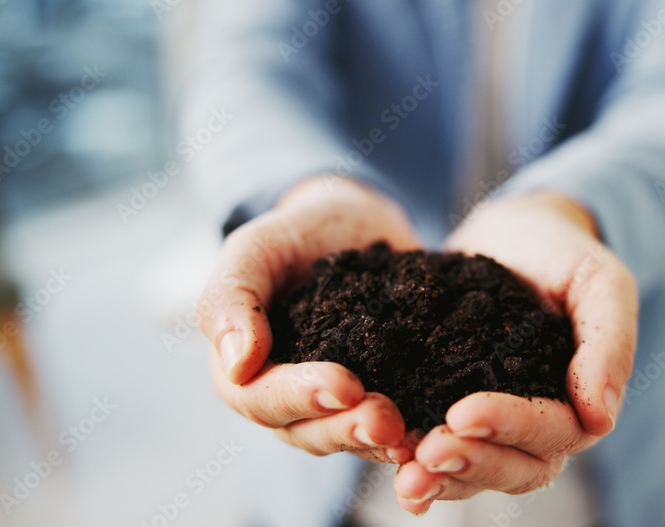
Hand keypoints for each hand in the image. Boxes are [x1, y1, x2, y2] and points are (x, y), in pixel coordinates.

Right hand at [197, 177, 421, 463]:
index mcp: (245, 370)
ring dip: (378, 441)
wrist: (355, 224)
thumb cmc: (296, 232)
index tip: (344, 385)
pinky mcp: (380, 398)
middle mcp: (287, 399)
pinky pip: (389, 429)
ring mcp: (335, 405)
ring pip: (348, 439)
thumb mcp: (256, 247)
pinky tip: (433, 434)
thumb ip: (231, 297)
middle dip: (346, 427)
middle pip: (307, 431)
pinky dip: (409, 435)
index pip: (261, 398)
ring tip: (411, 434)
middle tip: (386, 420)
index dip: (301, 396)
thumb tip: (235, 364)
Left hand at [394, 191, 637, 513]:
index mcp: (579, 404)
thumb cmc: (566, 255)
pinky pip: (437, 446)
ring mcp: (494, 424)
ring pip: (474, 471)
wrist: (516, 236)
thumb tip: (601, 418)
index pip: (552, 433)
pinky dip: (413, 460)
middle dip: (470, 464)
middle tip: (424, 454)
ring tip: (401, 472)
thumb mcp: (600, 283)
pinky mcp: (450, 408)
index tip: (463, 413)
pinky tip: (382, 458)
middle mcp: (537, 427)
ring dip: (439, 477)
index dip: (510, 426)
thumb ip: (609, 343)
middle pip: (513, 468)